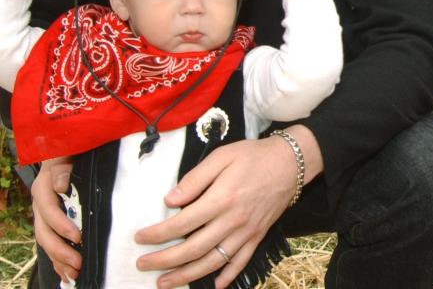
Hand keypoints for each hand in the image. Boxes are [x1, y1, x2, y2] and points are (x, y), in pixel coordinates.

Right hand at [31, 157, 80, 283]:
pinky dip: (58, 260)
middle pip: (44, 233)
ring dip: (59, 260)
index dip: (61, 225)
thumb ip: (61, 166)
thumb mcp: (64, 152)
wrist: (64, 151)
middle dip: (60, 250)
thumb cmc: (67, 150)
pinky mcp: (51, 222)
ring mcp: (44, 216)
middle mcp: (40, 205)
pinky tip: (66, 274)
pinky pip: (51, 244)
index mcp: (42, 188)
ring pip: (47, 242)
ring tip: (73, 274)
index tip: (77, 236)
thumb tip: (59, 186)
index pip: (48, 211)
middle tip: (77, 263)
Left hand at [134, 132, 306, 288]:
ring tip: (164, 283)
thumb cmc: (254, 156)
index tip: (140, 238)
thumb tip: (170, 200)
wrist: (291, 162)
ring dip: (186, 276)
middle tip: (143, 265)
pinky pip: (240, 263)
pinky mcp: (257, 236)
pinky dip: (226, 277)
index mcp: (221, 199)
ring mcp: (246, 232)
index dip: (158, 234)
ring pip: (212, 262)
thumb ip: (195, 178)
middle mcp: (232, 221)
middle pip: (193, 249)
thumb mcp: (222, 156)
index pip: (182, 223)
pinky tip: (213, 286)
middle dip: (164, 261)